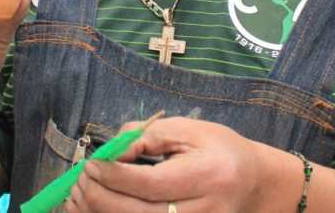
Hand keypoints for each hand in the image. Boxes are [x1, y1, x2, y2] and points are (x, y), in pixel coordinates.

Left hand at [64, 117, 300, 212]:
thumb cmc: (220, 149)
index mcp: (208, 176)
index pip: (152, 184)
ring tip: (79, 197)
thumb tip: (111, 151)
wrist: (255, 183)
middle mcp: (204, 210)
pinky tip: (96, 209)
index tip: (90, 164)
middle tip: (79, 181)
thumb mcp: (188, 130)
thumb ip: (148, 135)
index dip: (116, 176)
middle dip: (102, 199)